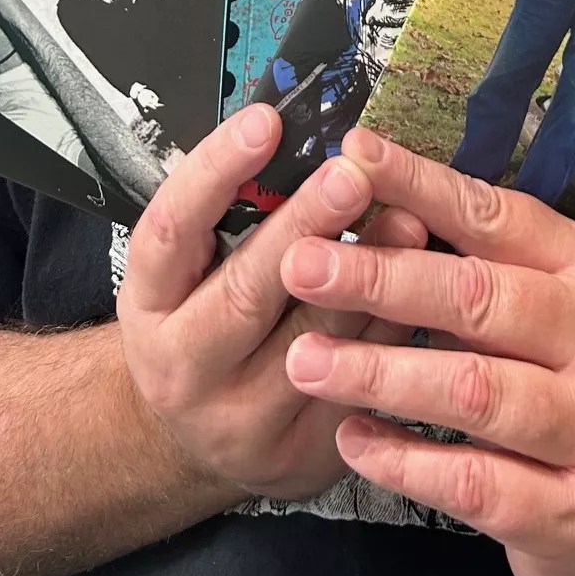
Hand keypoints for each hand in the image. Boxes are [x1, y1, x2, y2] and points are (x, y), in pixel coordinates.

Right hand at [119, 106, 426, 503]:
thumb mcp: (191, 270)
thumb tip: (300, 131)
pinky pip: (357, 384)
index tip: (267, 120)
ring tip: (408, 216)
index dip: (216, 171)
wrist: (196, 439)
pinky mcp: (302, 455)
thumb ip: (232, 212)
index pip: (172, 230)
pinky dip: (393, 329)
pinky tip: (425, 283)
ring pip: (314, 342)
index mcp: (149, 305)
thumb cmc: (203, 321)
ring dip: (367, 276)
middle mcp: (183, 368)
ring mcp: (242, 422)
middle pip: (247, 291)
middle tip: (353, 171)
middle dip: (306, 224)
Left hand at [279, 129, 574, 575]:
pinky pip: (473, 482)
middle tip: (301, 264)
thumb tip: (365, 194)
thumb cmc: (567, 376)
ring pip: (474, 392)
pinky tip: (352, 440)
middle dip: (383, 278)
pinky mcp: (572, 512)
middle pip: (481, 298)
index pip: (495, 215)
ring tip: (305, 359)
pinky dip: (404, 460)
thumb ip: (473, 259)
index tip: (351, 156)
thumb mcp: (542, 301)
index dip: (421, 185)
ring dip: (381, 373)